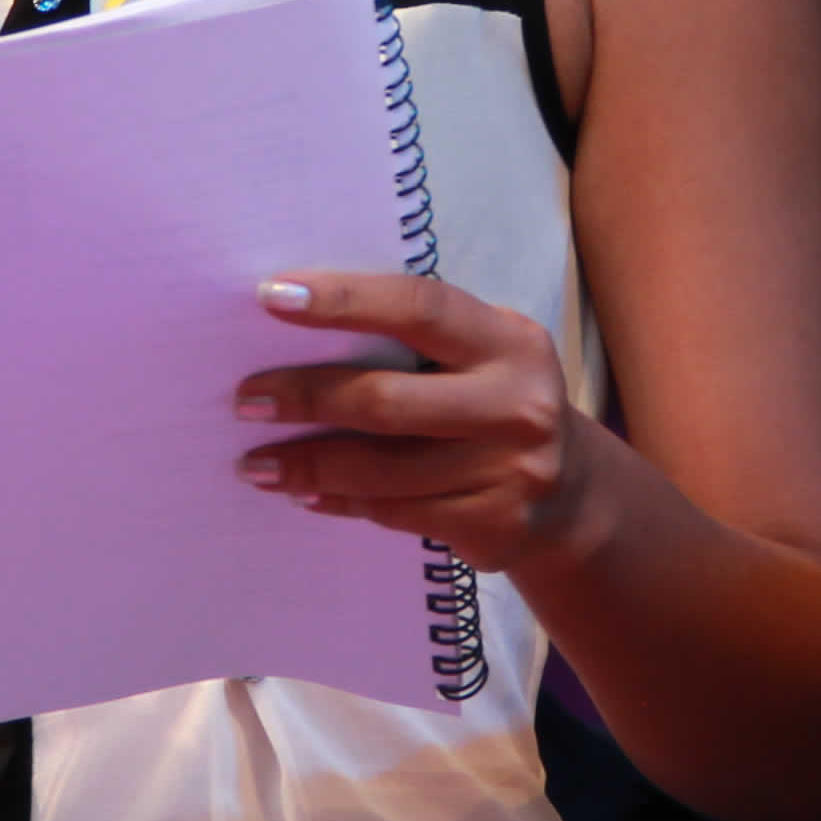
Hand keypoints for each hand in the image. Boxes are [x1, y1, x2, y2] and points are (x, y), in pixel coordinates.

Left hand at [231, 268, 603, 583]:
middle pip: (387, 400)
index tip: (271, 295)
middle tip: (248, 400)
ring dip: (306, 466)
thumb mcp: (479, 357)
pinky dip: (340, 501)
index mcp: (508, 340)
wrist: (572, 496)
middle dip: (305, 397)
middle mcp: (517, 403)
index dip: (343, 300)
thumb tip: (295, 326)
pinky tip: (305, 493)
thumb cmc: (494, 403)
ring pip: (380, 471)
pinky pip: (393, 513)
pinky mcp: (494, 525)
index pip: (419, 306)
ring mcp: (511, 471)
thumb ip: (415, 342)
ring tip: (257, 462)